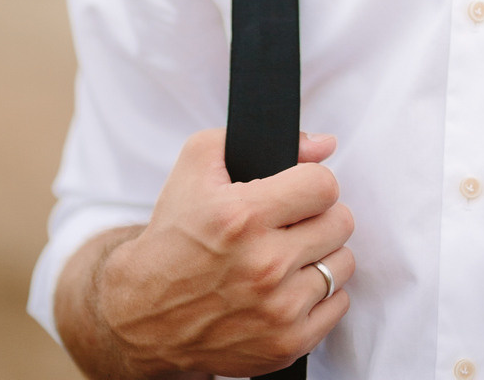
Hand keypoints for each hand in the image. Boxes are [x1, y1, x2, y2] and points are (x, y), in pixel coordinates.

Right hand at [95, 128, 354, 377]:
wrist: (141, 313)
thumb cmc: (173, 235)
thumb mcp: (197, 164)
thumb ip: (255, 138)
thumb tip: (323, 144)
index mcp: (244, 216)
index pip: (324, 185)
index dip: (312, 182)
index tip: (297, 192)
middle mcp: (264, 265)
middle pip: (340, 222)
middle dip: (318, 216)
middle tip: (292, 223)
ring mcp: (277, 310)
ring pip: (342, 262)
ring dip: (321, 254)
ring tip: (291, 254)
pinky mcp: (284, 345)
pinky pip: (338, 304)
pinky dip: (321, 294)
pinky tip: (293, 286)